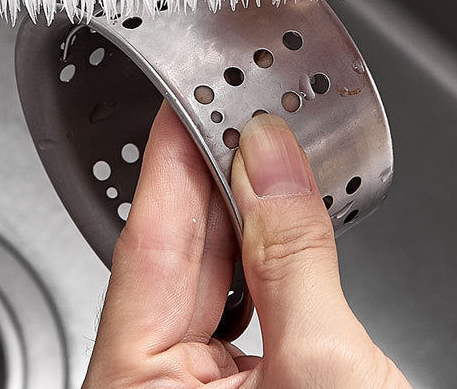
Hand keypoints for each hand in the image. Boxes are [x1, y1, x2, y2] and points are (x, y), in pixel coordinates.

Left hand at [83, 104, 410, 388]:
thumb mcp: (323, 368)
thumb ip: (292, 254)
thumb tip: (271, 159)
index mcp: (134, 387)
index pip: (147, 238)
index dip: (169, 157)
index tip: (184, 96)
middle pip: (177, 251)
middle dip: (211, 175)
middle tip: (239, 108)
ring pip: (209, 272)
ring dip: (241, 212)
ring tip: (264, 152)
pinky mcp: (236, 388)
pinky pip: (237, 300)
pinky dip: (261, 254)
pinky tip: (278, 218)